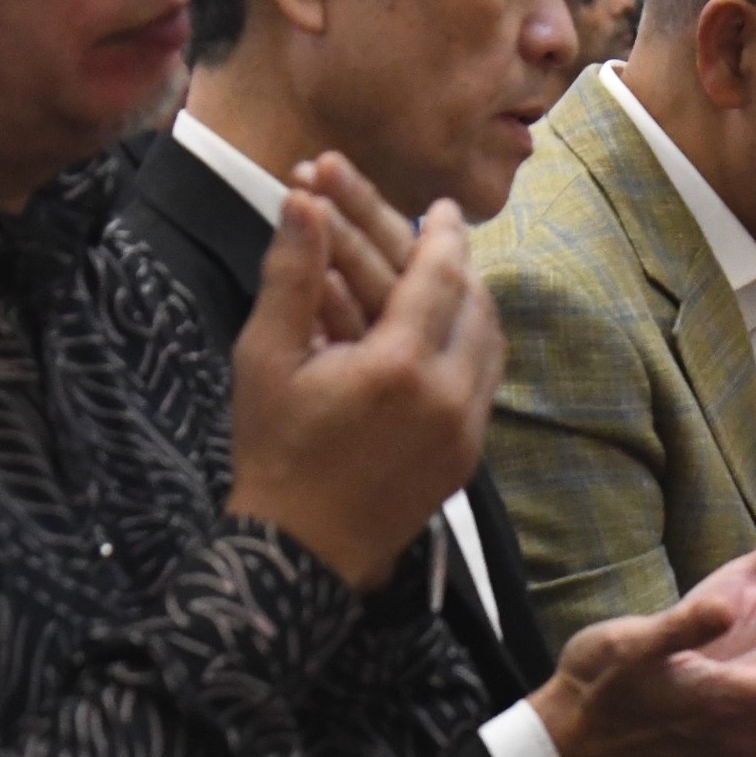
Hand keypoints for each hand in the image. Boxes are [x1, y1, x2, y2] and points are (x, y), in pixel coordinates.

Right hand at [225, 187, 500, 587]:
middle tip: (441, 231)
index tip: (442, 205)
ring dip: (470, 301)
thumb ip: (291, 275)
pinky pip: (484, 382)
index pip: (438, 275)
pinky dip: (470, 344)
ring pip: (489, 343)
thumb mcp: (266, 360)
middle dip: (457, 262)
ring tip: (445, 274)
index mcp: (398, 366)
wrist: (298, 555)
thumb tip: (302, 201)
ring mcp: (467, 430)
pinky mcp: (469, 457)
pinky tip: (443, 331)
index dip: (441, 234)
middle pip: (475, 304)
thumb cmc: (273, 452)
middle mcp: (449, 395)